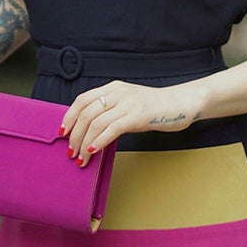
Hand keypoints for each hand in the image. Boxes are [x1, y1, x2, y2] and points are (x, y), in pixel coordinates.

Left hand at [59, 79, 206, 164]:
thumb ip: (112, 111)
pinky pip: (113, 128)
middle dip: (75, 135)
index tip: (63, 132)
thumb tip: (91, 131)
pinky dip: (100, 141)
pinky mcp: (138, 115)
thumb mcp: (130, 103)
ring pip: (96, 123)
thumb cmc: (157, 107)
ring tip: (81, 158)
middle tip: (71, 152)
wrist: (183, 103)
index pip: (82, 100)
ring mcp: (129, 103)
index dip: (69, 116)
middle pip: (86, 113)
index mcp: (114, 88)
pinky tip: (94, 151)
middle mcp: (119, 93)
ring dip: (84, 143)